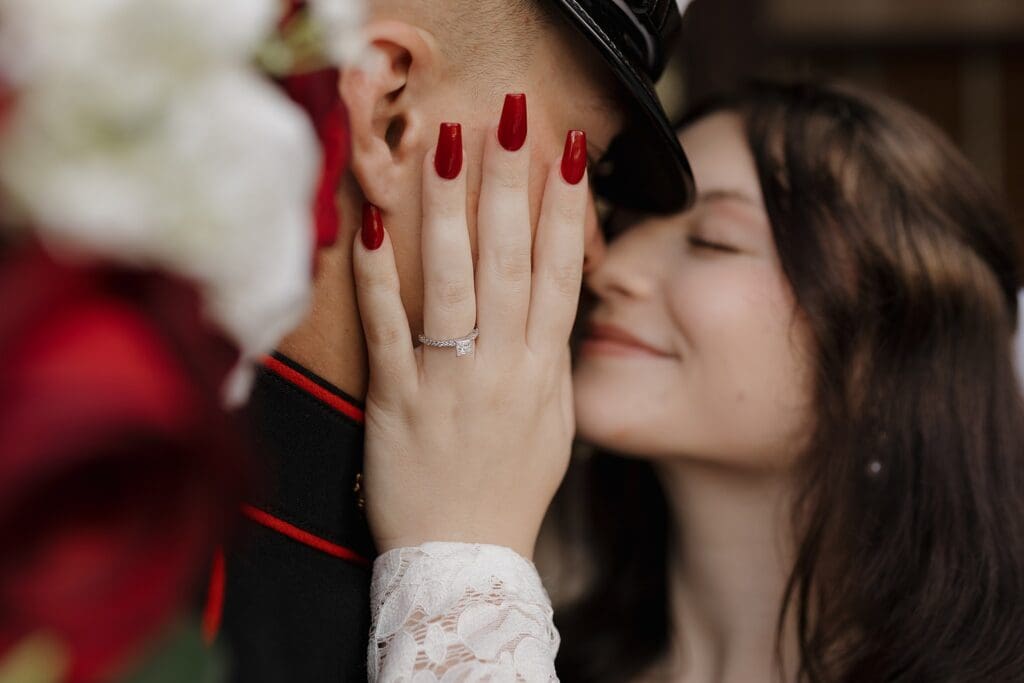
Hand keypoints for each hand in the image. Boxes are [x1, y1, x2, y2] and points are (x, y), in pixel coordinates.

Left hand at [352, 98, 588, 558]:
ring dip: (450, 209)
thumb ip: (550, 358)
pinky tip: (372, 224)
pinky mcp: (396, 399)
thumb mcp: (554, 422)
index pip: (560, 271)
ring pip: (452, 281)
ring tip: (448, 145)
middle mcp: (502, 365)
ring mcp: (448, 380)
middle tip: (511, 119)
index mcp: (543, 369)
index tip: (568, 151)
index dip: (566, 207)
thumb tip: (549, 301)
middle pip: (509, 259)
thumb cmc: (512, 489)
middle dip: (511, 183)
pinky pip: (388, 328)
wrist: (467, 559)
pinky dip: (379, 276)